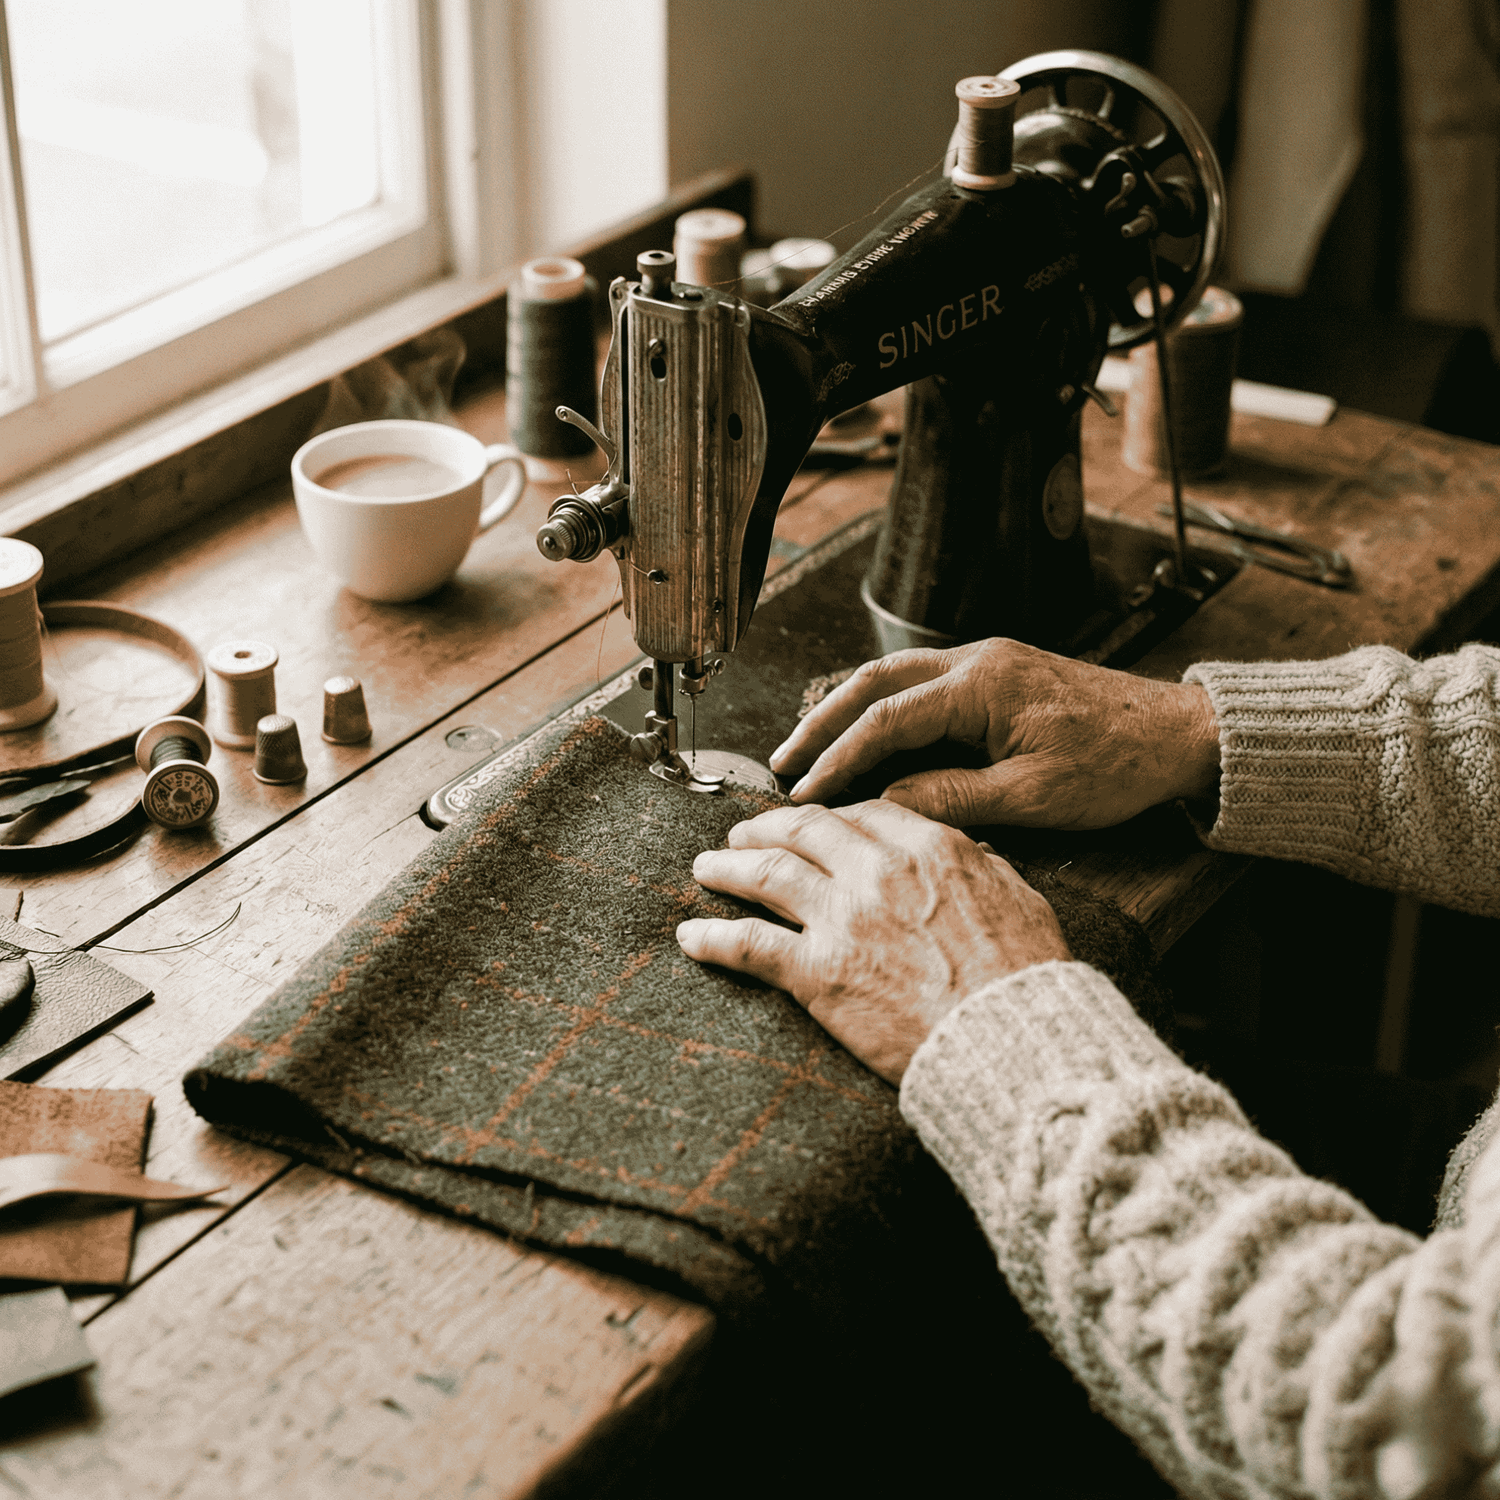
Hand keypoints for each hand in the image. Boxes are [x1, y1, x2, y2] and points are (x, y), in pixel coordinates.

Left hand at [677, 800, 1067, 1083]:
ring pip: (766, 875)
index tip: (813, 827)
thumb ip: (985, 868)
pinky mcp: (819, 973)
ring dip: (728, 867)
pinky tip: (692, 937)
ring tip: (706, 867)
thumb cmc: (1029, 978)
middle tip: (744, 835)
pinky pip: (750, 945)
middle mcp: (878, 872)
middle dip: (766, 828)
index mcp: (929, 848)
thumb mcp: (1020, 899)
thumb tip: (974, 853)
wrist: (1014, 1039)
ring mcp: (843, 919)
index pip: (863, 814)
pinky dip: (714, 938)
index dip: (830, 818)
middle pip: (803, 832)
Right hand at [770, 639, 1220, 828]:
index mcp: (983, 686)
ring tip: (809, 750)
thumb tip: (886, 807)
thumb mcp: (1034, 798)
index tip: (807, 794)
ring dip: (847, 711)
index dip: (839, 758)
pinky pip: (922, 685)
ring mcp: (986, 663)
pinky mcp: (997, 676)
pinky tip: (867, 739)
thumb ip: (954, 798)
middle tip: (783, 763)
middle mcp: (977, 661)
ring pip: (894, 677)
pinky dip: (883, 711)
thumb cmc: (1117, 766)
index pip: (886, 719)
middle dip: (822, 722)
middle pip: (874, 682)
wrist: (1178, 735)